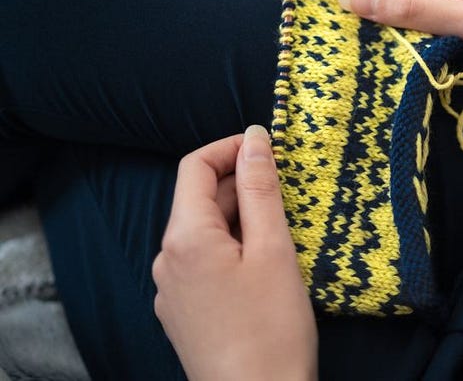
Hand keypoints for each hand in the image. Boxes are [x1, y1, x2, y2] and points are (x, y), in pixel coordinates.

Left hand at [153, 126, 316, 380]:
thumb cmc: (271, 328)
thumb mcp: (274, 249)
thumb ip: (261, 189)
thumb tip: (254, 138)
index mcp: (185, 238)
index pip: (194, 166)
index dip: (231, 148)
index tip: (270, 148)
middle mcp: (167, 259)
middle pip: (198, 199)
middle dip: (241, 184)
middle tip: (290, 190)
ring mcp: (171, 290)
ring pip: (204, 232)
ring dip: (240, 218)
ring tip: (283, 230)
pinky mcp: (183, 313)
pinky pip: (203, 262)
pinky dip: (232, 248)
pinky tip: (264, 267)